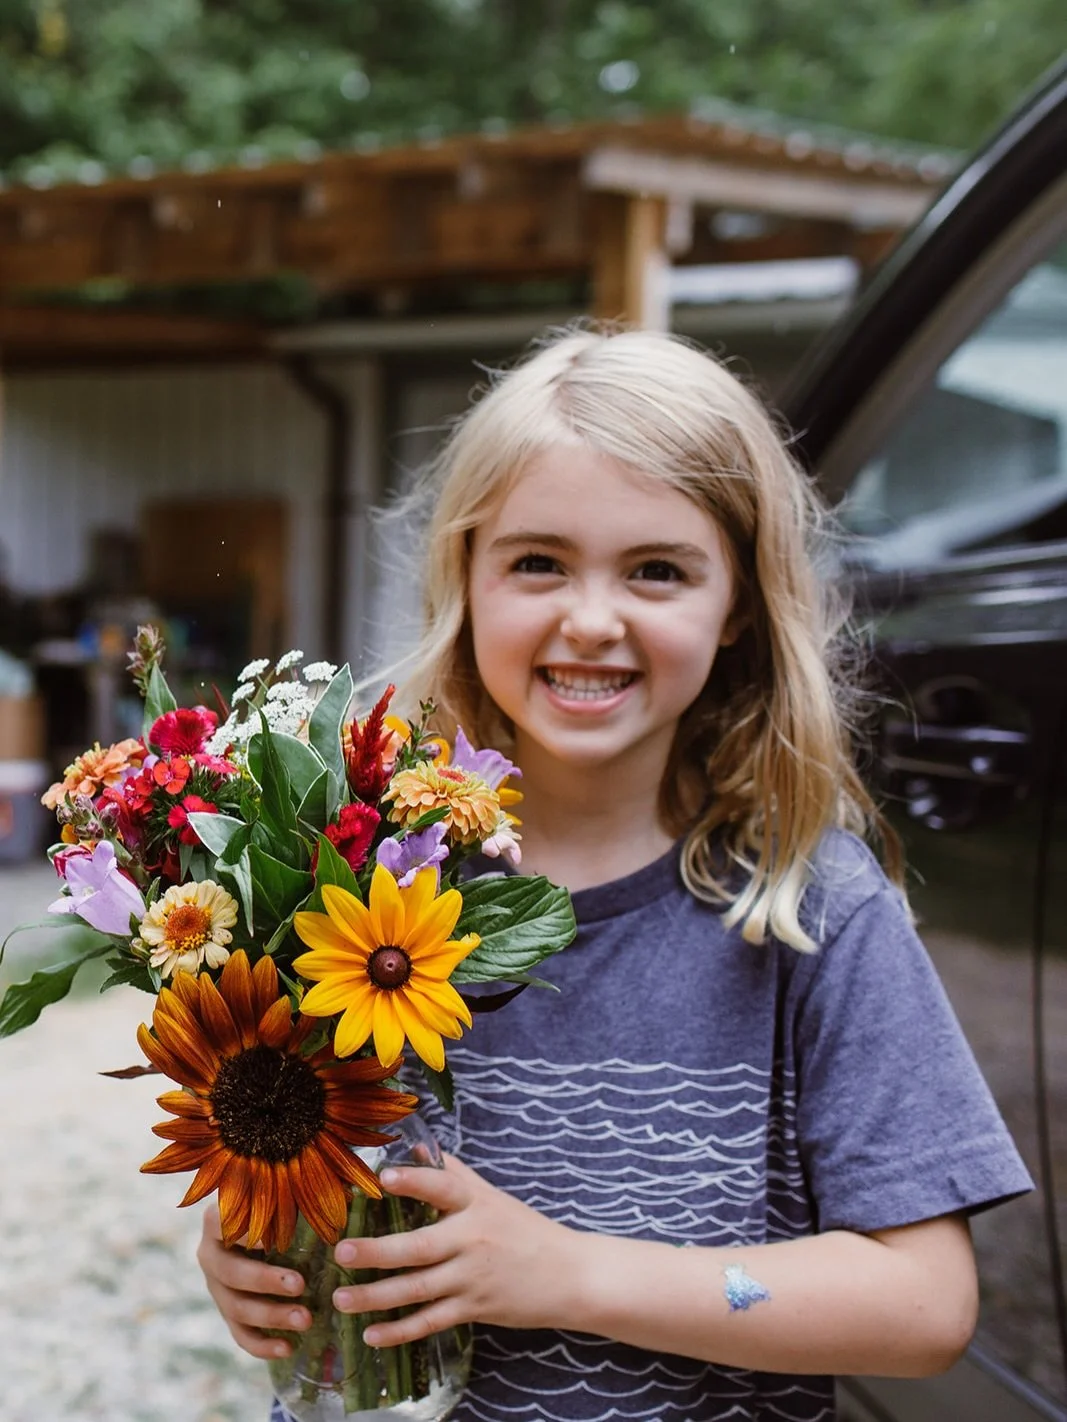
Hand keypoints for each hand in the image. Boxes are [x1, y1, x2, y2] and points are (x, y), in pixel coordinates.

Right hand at [196, 1203, 311, 1359]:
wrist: (266, 1232)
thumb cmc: (282, 1207)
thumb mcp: (291, 1197)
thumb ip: (309, 1193)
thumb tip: (350, 1192)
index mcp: (218, 1219)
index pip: (220, 1222)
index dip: (243, 1232)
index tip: (272, 1239)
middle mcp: (211, 1254)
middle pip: (231, 1272)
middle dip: (266, 1281)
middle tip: (300, 1284)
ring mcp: (216, 1287)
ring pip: (236, 1308)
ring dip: (271, 1316)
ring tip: (305, 1319)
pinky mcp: (227, 1313)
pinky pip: (240, 1335)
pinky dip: (263, 1345)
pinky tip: (289, 1348)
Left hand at [332, 1155, 581, 1346]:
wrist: (569, 1275)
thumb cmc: (525, 1231)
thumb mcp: (493, 1196)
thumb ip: (455, 1174)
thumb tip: (418, 1147)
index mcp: (476, 1204)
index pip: (442, 1187)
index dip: (414, 1180)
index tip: (383, 1177)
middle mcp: (472, 1239)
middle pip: (419, 1247)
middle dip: (377, 1251)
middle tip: (341, 1251)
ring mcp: (473, 1277)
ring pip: (418, 1289)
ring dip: (377, 1296)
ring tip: (341, 1298)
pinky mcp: (475, 1308)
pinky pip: (432, 1322)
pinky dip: (401, 1331)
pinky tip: (372, 1334)